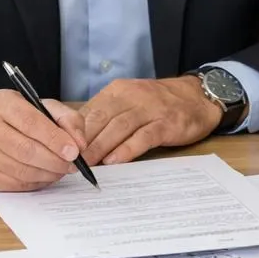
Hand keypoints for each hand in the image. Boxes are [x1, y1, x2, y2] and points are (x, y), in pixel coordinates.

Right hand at [0, 89, 87, 191]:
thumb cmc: (20, 116)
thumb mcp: (44, 106)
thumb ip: (68, 119)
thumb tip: (80, 144)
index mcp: (2, 103)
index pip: (31, 123)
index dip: (55, 140)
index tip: (74, 152)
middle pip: (26, 150)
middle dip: (55, 161)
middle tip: (73, 165)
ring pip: (22, 170)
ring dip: (49, 174)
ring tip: (62, 169)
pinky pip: (16, 184)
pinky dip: (37, 182)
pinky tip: (46, 175)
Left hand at [80, 76, 221, 165]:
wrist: (198, 97)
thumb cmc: (159, 104)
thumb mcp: (130, 102)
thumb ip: (107, 117)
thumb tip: (77, 141)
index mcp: (117, 91)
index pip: (89, 111)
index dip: (73, 132)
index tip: (60, 150)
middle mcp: (131, 96)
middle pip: (100, 119)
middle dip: (82, 142)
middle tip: (68, 163)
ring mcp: (150, 109)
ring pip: (118, 127)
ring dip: (100, 147)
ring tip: (87, 165)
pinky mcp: (166, 123)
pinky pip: (143, 136)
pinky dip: (127, 149)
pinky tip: (115, 162)